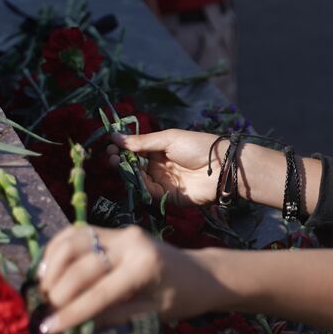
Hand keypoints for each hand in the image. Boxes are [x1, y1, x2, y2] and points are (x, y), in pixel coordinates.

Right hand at [37, 225, 224, 333]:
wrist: (201, 273)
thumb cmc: (181, 299)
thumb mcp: (152, 315)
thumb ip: (116, 317)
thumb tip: (75, 325)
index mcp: (145, 267)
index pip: (100, 293)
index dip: (71, 313)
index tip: (46, 329)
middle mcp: (131, 243)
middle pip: (81, 266)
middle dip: (59, 291)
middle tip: (46, 312)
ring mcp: (122, 232)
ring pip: (73, 241)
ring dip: (52, 266)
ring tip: (44, 290)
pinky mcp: (115, 230)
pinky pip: (77, 233)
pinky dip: (57, 248)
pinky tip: (48, 269)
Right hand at [111, 129, 226, 206]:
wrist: (223, 167)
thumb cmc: (198, 146)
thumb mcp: (169, 139)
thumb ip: (142, 141)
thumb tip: (115, 136)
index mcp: (161, 150)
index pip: (136, 151)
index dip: (122, 149)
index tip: (110, 146)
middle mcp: (160, 167)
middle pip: (134, 167)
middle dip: (120, 162)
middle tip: (109, 157)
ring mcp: (163, 182)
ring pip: (138, 180)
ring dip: (126, 173)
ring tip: (116, 163)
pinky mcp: (168, 197)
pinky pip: (149, 193)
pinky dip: (139, 186)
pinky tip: (133, 176)